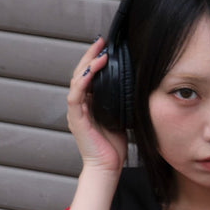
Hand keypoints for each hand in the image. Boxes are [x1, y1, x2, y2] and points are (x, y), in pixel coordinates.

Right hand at [66, 37, 127, 172]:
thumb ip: (121, 103)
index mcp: (89, 104)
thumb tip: (134, 87)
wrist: (107, 168)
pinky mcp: (75, 119)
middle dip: (90, 55)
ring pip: (77, 80)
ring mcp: (76, 112)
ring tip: (99, 51)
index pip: (89, 76)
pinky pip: (75, 95)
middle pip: (81, 73)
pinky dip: (83, 82)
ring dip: (87, 64)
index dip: (95, 60)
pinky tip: (92, 71)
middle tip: (101, 41)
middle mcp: (80, 105)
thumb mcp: (121, 119)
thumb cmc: (113, 148)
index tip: (107, 47)